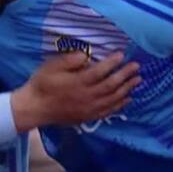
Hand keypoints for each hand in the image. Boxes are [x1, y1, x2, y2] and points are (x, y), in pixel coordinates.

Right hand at [11, 52, 140, 131]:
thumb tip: (86, 56)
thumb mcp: (51, 66)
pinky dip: (119, 105)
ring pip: (112, 99)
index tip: (121, 54)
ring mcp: (88, 108)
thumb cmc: (42, 84)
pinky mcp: (88, 117)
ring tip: (138, 80)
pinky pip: (108, 111)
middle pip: (110, 85)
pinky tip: (127, 99)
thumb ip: (69, 60)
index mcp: (77, 82)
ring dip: (126, 89)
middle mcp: (86, 96)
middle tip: (137, 67)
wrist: (34, 108)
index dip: (112, 63)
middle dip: (125, 75)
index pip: (99, 71)